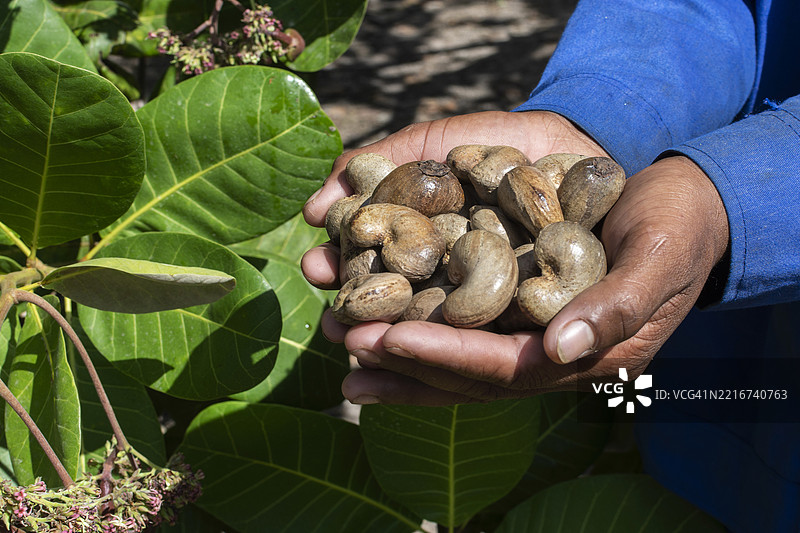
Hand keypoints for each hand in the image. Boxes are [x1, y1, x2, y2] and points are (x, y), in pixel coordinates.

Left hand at [302, 113, 727, 405]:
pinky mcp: (524, 313)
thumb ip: (618, 307)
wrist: (687, 208)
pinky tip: (382, 325)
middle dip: (406, 363)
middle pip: (469, 375)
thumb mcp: (661, 257)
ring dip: (402, 360)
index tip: (386, 340)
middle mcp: (556, 357)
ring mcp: (538, 338)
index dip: (445, 357)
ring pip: (460, 361)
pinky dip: (423, 329)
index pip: (505, 367)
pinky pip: (466, 329)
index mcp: (590, 354)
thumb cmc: (679, 227)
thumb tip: (560, 351)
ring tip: (343, 351)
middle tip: (345, 347)